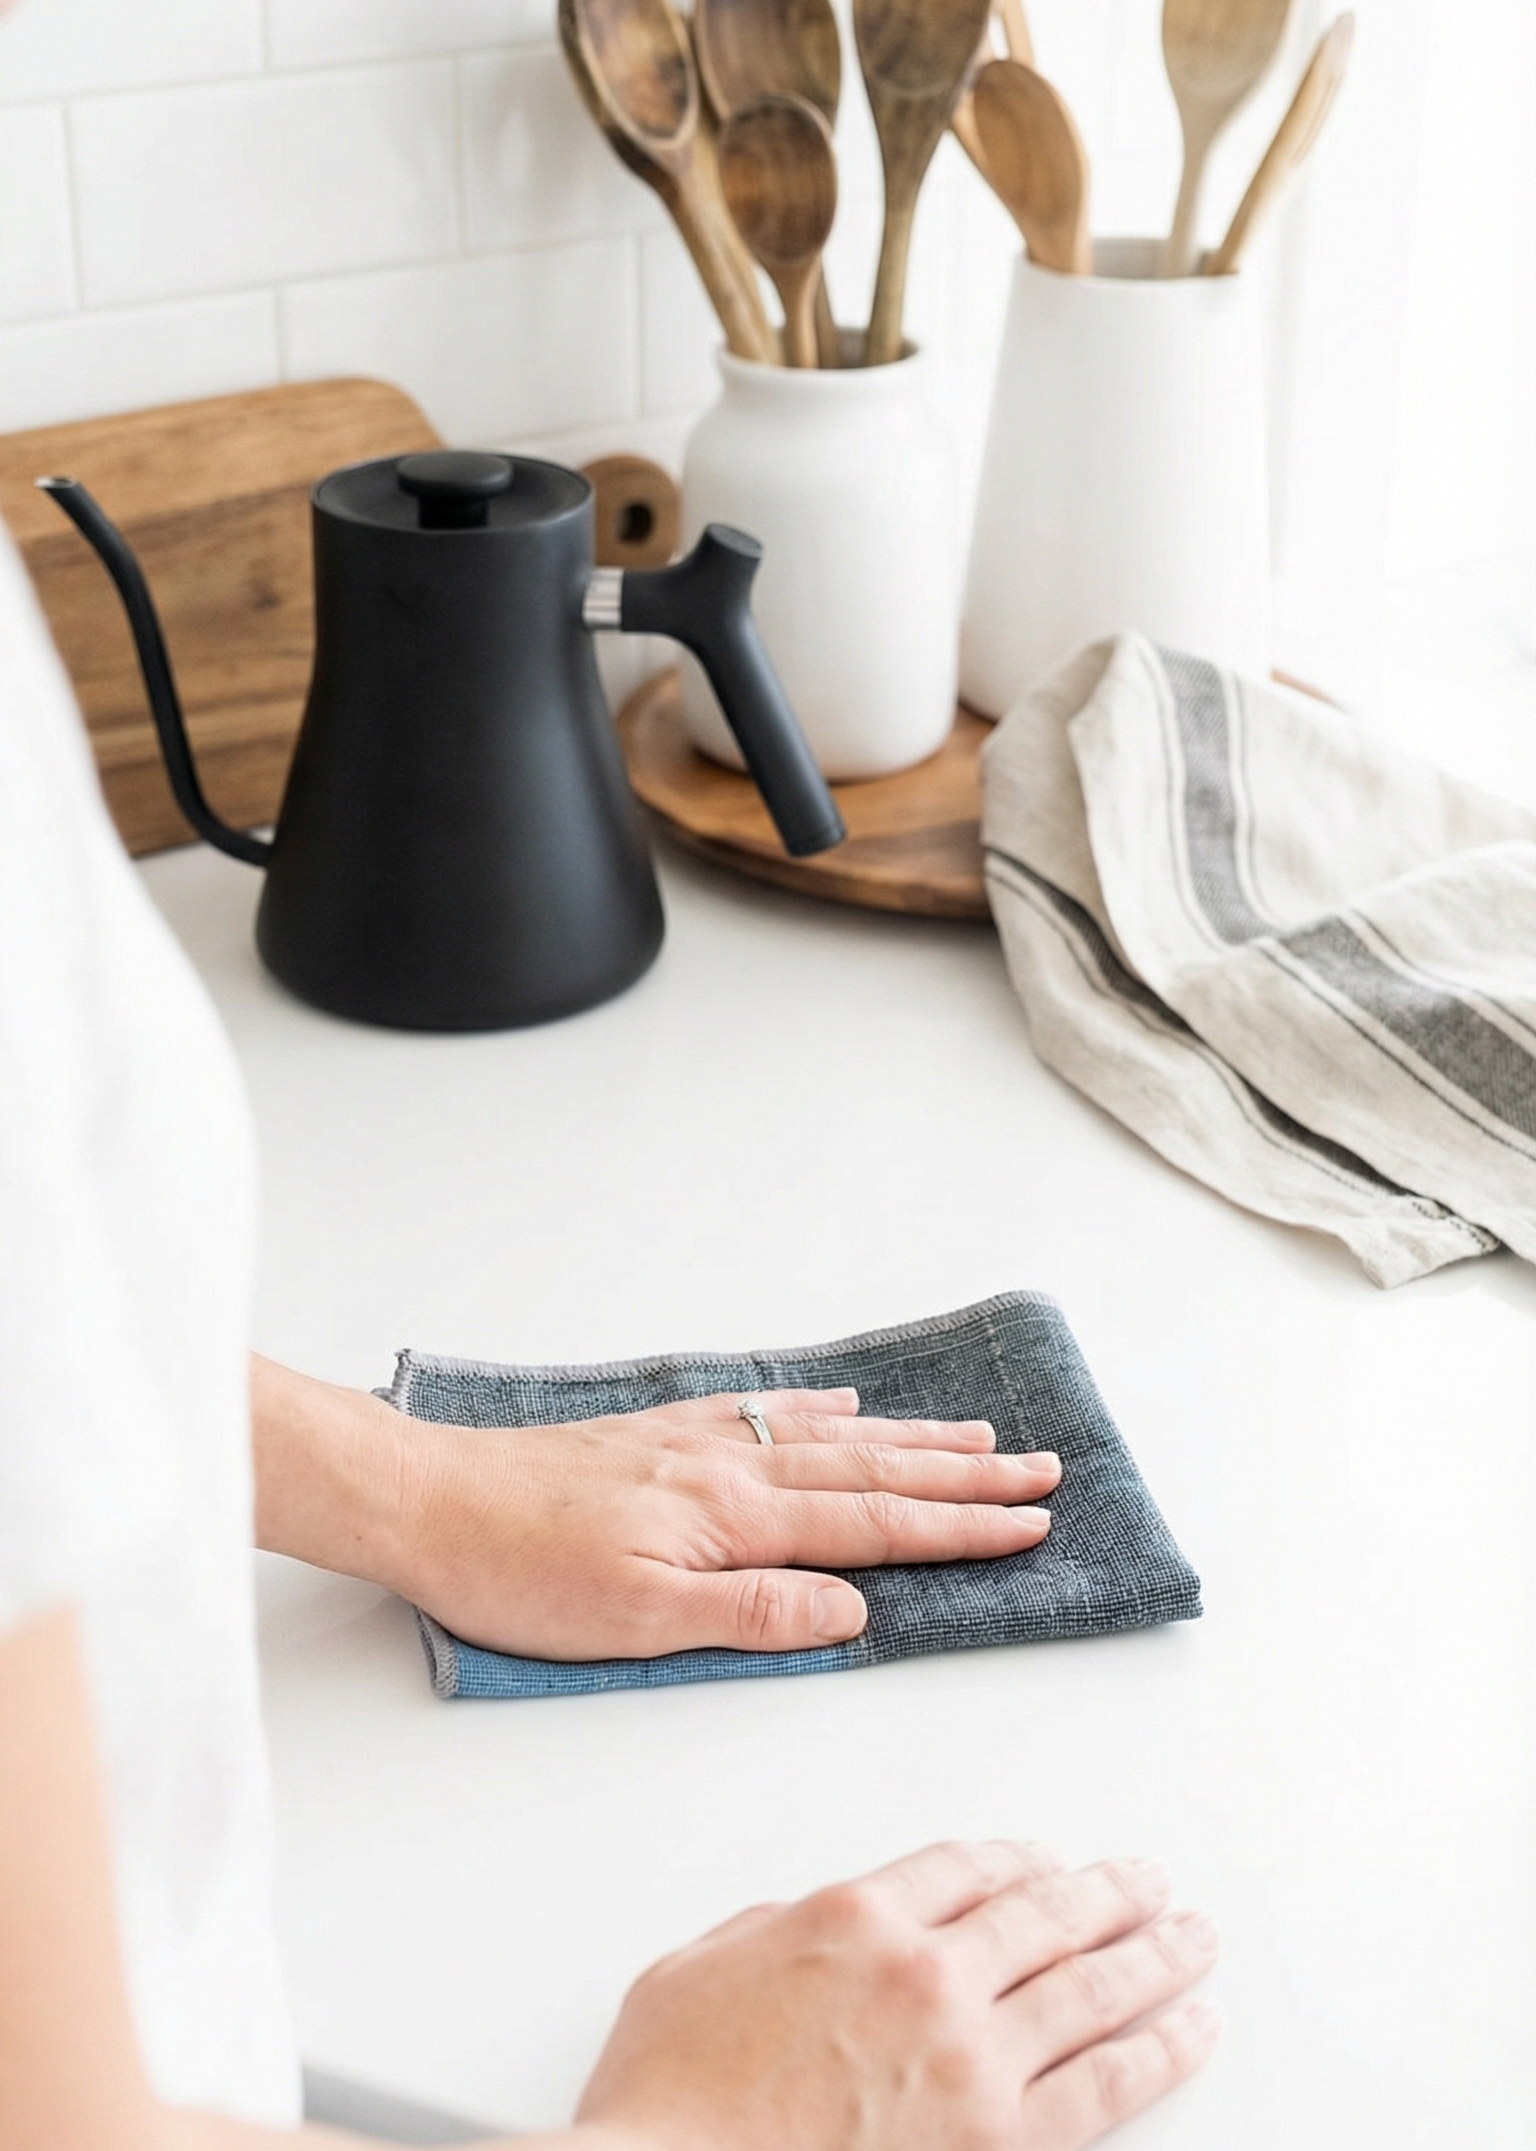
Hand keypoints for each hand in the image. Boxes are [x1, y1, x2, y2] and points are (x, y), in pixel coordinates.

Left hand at [402, 1388, 1061, 1658]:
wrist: (430, 1500)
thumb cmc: (520, 1572)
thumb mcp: (638, 1622)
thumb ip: (753, 1611)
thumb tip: (853, 1606)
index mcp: (736, 1517)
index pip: (874, 1527)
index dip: (958, 1528)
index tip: (1030, 1523)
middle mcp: (732, 1466)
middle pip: (872, 1471)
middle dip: (964, 1475)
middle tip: (1041, 1471)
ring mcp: (699, 1442)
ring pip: (831, 1437)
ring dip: (911, 1437)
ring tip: (978, 1432)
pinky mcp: (662, 1435)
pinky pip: (767, 1412)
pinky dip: (821, 1408)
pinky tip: (845, 1403)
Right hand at [571, 1840, 1219, 2150]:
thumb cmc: (669, 2099)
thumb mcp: (694, 1968)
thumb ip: (768, 1931)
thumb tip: (806, 1926)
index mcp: (854, 1917)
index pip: (965, 1866)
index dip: (1016, 1859)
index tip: (1044, 1862)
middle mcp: (924, 1973)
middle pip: (1043, 1912)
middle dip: (1106, 1893)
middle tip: (1146, 1881)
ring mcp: (967, 2057)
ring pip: (1090, 1986)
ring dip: (1154, 1953)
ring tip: (1192, 1937)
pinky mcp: (995, 2140)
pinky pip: (1104, 2084)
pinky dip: (1159, 2049)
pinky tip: (1191, 2027)